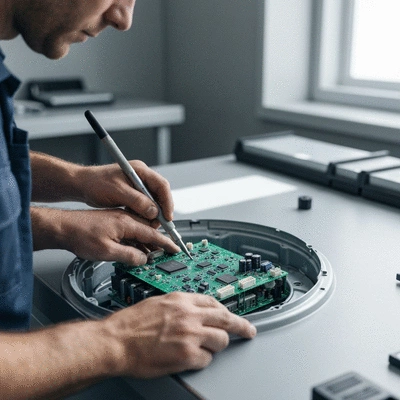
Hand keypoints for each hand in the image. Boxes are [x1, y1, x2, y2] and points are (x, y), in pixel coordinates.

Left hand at [34, 207, 179, 264]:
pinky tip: (137, 249)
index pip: (152, 233)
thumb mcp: (106, 251)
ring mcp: (120, 219)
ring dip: (148, 242)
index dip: (165, 242)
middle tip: (167, 254)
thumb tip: (143, 259)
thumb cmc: (80, 235)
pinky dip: (138, 240)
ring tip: (154, 255)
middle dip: (159, 242)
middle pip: (149, 230)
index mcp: (127, 222)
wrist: (63, 227)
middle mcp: (126, 218)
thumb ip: (128, 255)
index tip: (175, 248)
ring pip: (141, 231)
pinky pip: (132, 231)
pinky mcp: (114, 222)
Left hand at [77, 161, 173, 223]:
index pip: (162, 185)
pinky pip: (144, 205)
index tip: (167, 216)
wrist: (81, 185)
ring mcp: (137, 185)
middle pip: (160, 194)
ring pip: (153, 201)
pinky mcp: (132, 194)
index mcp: (140, 170)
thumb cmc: (95, 183)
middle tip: (160, 224)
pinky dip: (145, 214)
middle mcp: (141, 177)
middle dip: (161, 210)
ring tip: (151, 225)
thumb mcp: (117, 192)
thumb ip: (137, 201)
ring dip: (153, 214)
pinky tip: (142, 222)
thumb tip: (154, 211)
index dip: (167, 202)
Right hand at [104, 292, 256, 377]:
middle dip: (240, 326)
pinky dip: (202, 360)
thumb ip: (180, 305)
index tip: (235, 315)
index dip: (227, 311)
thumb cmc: (130, 324)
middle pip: (226, 319)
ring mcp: (190, 334)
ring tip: (204, 349)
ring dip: (216, 346)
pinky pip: (207, 359)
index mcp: (181, 299)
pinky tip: (190, 359)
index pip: (214, 302)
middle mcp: (189, 314)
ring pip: (221, 340)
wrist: (115, 341)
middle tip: (249, 331)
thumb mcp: (158, 302)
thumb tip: (195, 310)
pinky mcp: (188, 355)